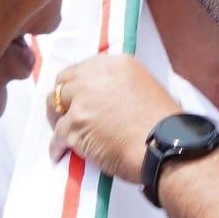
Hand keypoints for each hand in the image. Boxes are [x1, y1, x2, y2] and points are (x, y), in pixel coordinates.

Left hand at [48, 54, 178, 180]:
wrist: (164, 146)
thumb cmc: (164, 124)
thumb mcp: (146, 87)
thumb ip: (122, 86)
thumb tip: (109, 100)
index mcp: (116, 64)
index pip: (83, 68)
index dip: (78, 85)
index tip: (78, 97)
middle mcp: (94, 77)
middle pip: (64, 82)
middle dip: (62, 98)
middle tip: (65, 113)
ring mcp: (82, 101)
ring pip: (54, 105)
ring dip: (56, 118)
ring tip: (60, 132)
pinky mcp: (75, 125)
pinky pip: (57, 135)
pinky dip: (57, 146)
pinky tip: (59, 153)